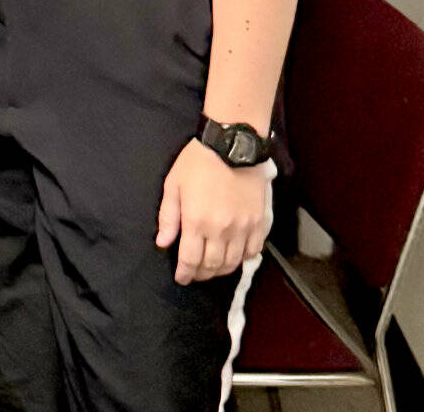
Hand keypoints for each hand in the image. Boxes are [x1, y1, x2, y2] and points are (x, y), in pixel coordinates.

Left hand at [155, 139, 273, 284]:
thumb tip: (162, 243)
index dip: (185, 273)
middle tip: (195, 274)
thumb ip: (168, 217)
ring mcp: (244, 227)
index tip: (181, 278)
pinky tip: (236, 256)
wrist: (232, 145)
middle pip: (213, 265)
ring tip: (213, 268)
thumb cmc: (198, 162)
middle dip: (202, 274)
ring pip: (234, 262)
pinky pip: (254, 250)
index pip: (190, 259)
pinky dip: (244, 258)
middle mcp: (221, 230)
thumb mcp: (173, 186)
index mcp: (196, 221)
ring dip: (222, 270)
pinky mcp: (261, 222)